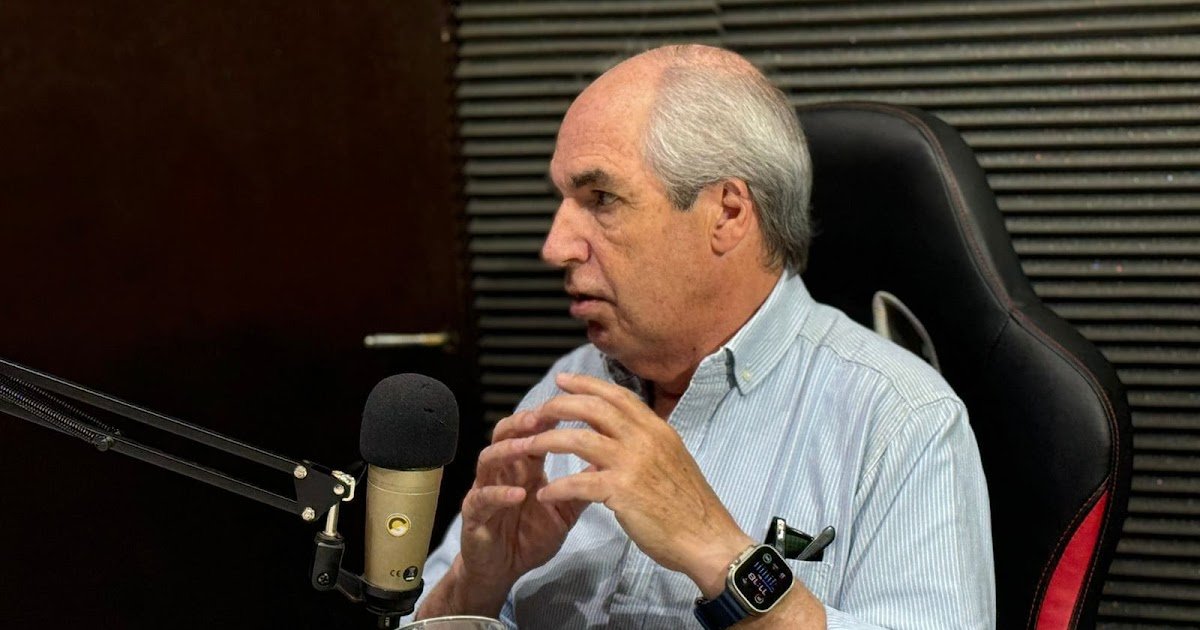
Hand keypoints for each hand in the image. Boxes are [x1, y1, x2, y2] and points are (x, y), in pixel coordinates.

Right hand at [455, 409, 588, 599]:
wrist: (503, 571)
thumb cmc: (529, 537)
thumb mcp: (564, 511)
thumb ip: (581, 488)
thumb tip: (609, 463)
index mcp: (524, 468)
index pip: (531, 432)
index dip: (545, 417)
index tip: (565, 406)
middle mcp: (503, 473)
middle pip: (504, 435)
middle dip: (521, 423)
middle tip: (541, 415)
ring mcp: (485, 490)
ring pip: (488, 460)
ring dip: (508, 450)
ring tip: (528, 447)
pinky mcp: (474, 515)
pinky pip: (482, 499)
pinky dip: (499, 494)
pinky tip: (518, 494)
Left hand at [520, 373, 753, 596]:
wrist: (708, 538)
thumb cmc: (690, 505)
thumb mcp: (671, 461)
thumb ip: (645, 446)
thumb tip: (616, 439)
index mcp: (658, 429)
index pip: (618, 395)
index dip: (587, 385)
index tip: (563, 380)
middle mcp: (645, 439)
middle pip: (593, 409)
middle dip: (560, 405)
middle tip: (538, 409)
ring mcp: (633, 463)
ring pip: (579, 440)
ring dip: (548, 441)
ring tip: (527, 447)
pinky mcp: (623, 491)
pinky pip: (579, 483)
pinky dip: (558, 487)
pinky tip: (543, 494)